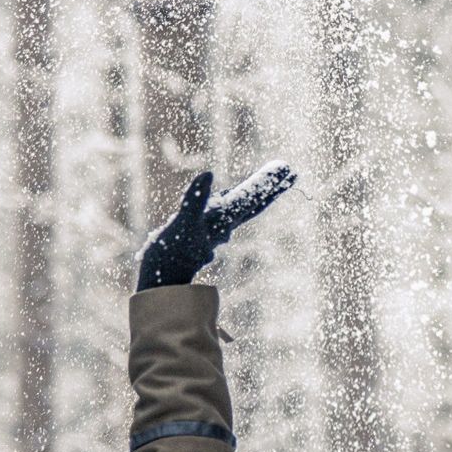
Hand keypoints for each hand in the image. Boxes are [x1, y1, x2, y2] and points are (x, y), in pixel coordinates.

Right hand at [138, 162, 296, 290]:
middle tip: (290, 172)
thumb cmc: (172, 252)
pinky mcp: (200, 236)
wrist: (161, 281)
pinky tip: (224, 199)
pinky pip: (221, 216)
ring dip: (253, 195)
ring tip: (265, 183)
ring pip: (239, 210)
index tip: (290, 171)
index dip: (270, 184)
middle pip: (253, 204)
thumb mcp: (183, 221)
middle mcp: (224, 226)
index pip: (253, 198)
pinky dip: (228, 203)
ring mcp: (213, 232)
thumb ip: (196, 198)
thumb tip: (208, 173)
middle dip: (270, 188)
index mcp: (224, 220)